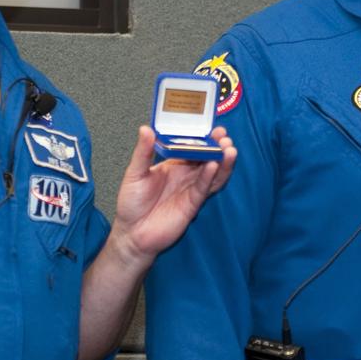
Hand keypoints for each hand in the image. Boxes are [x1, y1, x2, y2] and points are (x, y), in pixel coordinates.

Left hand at [110, 125, 236, 264]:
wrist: (132, 233)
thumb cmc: (131, 203)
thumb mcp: (135, 173)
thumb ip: (143, 152)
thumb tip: (145, 129)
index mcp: (173, 164)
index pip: (191, 147)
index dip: (201, 137)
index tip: (210, 126)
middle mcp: (185, 175)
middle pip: (206, 158)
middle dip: (217, 146)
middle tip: (224, 136)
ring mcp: (190, 189)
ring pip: (212, 173)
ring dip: (222, 161)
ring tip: (229, 149)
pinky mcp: (192, 204)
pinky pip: (204, 188)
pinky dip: (210, 177)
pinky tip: (214, 165)